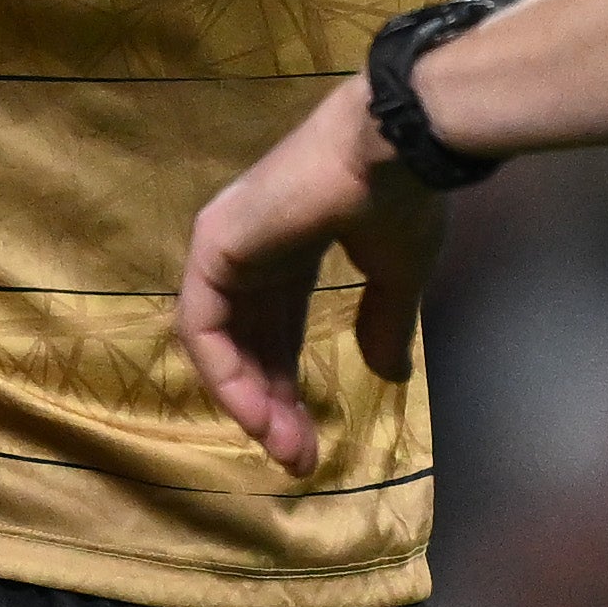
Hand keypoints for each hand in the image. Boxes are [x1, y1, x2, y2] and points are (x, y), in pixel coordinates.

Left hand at [176, 73, 434, 474]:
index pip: (276, 328)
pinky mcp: (213, 247)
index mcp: (291, 246)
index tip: (312, 438)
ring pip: (222, 343)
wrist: (399, 148)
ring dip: (250, 402)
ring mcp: (226, 245)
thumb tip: (390, 375)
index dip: (290, 384)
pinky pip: (203, 327)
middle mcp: (251, 247)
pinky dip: (226, 375)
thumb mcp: (397, 274)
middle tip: (298, 458)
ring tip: (284, 449)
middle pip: (249, 343)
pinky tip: (256, 416)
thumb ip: (383, 322)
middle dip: (272, 405)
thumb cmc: (403, 197)